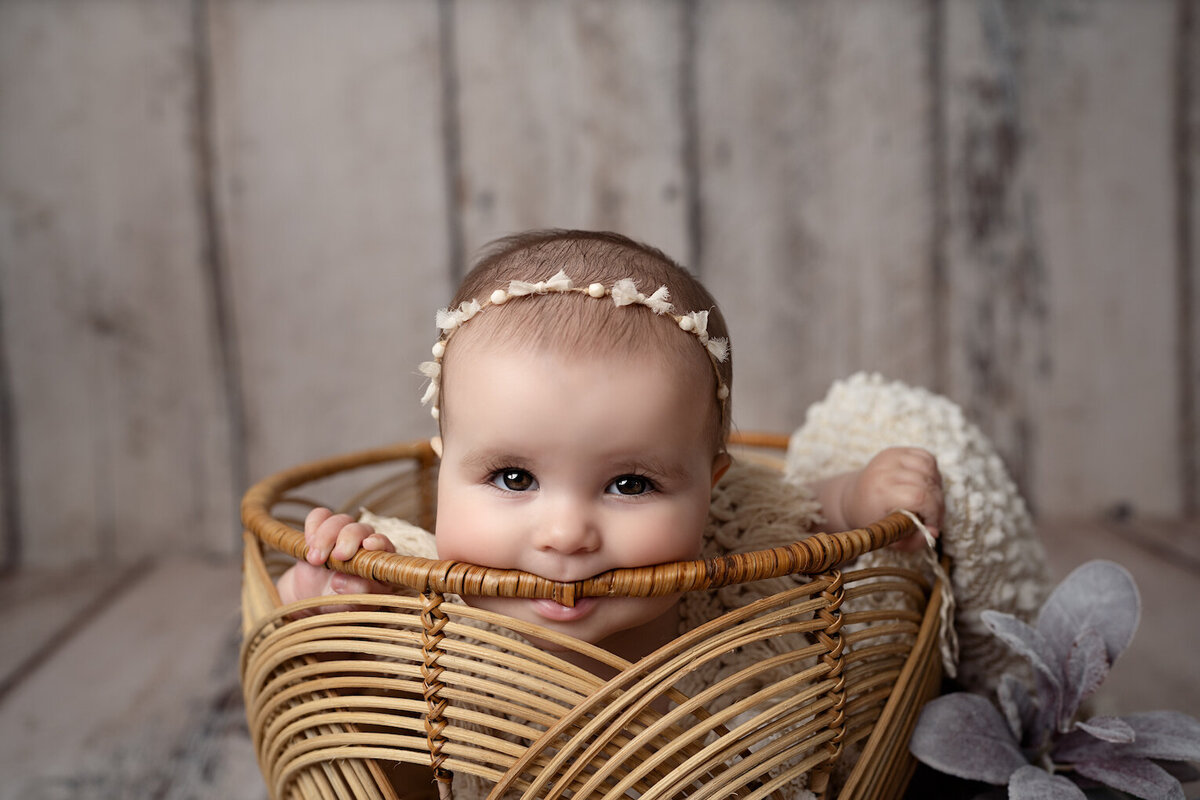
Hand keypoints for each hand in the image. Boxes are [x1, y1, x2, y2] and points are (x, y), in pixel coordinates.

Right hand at [276, 507, 396, 612]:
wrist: (312, 597)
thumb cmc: (339, 601)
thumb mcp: (349, 603)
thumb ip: (353, 593)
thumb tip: (342, 580)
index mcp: (378, 561)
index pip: (385, 545)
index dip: (379, 542)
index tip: (367, 546)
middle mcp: (363, 543)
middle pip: (361, 528)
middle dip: (349, 538)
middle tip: (338, 556)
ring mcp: (342, 534)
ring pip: (340, 520)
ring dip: (326, 537)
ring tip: (315, 560)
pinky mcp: (321, 529)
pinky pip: (319, 516)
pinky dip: (313, 525)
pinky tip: (308, 543)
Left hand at [841, 447, 942, 550]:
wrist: (852, 498)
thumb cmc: (872, 519)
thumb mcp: (889, 537)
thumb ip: (913, 541)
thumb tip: (934, 532)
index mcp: (880, 491)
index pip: (919, 496)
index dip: (933, 512)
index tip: (931, 525)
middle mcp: (884, 469)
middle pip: (927, 484)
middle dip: (937, 504)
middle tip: (932, 517)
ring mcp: (890, 456)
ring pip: (930, 469)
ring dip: (936, 488)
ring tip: (928, 501)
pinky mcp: (896, 450)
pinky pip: (927, 458)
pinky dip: (932, 473)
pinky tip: (924, 486)